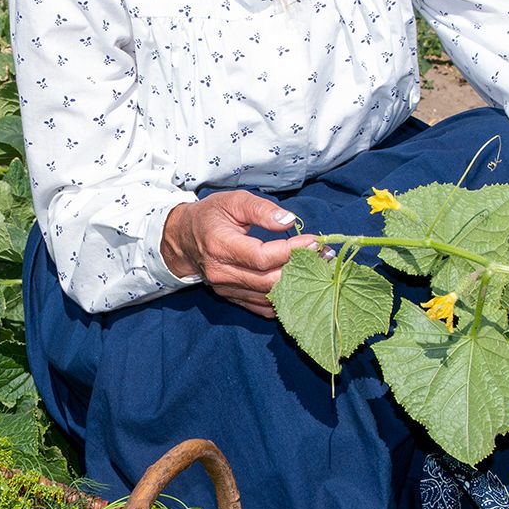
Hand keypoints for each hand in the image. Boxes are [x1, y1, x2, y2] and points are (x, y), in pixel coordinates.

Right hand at [159, 192, 314, 319]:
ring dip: (299, 286)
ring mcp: (226, 289)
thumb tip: (289, 221)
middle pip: (268, 281)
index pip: (261, 257)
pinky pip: (263, 307)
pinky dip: (286, 301)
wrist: (182, 239)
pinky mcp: (232, 298)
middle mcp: (222, 273)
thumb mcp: (233, 201)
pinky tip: (303, 286)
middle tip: (325, 257)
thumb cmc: (211, 216)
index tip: (315, 242)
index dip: (291, 252)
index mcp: (220, 246)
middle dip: (301, 270)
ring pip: (269, 297)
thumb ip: (261, 209)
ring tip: (319, 269)